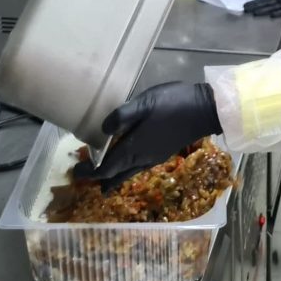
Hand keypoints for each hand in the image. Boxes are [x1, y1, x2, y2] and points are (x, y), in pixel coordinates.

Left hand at [74, 82, 222, 192]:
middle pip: (116, 175)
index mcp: (135, 149)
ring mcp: (153, 158)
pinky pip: (137, 168)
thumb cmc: (172, 104)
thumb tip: (102, 130)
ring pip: (127, 173)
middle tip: (83, 175)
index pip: (106, 169)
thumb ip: (122, 116)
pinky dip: (124, 169)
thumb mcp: (144, 103)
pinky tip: (124, 163)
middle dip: (98, 177)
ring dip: (111, 176)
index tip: (76, 171)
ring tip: (100, 176)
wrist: (204, 110)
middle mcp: (142, 159)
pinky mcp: (161, 153)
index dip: (89, 173)